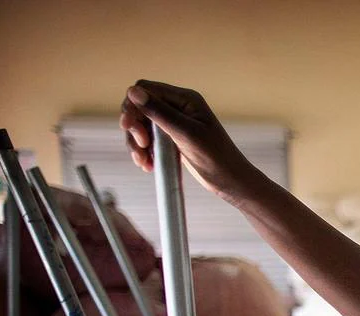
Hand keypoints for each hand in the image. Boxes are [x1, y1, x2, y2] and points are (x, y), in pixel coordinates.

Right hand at [119, 80, 258, 201]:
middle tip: (140, 146)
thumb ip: (159, 113)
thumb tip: (133, 91)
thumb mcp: (185, 134)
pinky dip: (144, 151)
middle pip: (140, 107)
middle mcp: (179, 107)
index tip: (129, 127)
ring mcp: (175, 123)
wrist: (231, 182)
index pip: (146, 90)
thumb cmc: (216, 157)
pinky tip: (148, 166)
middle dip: (134, 127)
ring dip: (136, 143)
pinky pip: (149, 140)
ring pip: (141, 125)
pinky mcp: (172, 139)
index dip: (132, 105)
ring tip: (143, 162)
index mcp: (186, 99)